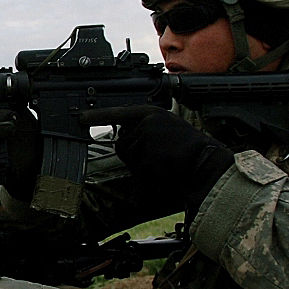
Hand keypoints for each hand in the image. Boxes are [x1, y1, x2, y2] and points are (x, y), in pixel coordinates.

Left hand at [79, 105, 234, 213]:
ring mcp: (147, 139)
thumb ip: (145, 128)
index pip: (119, 113)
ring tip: (166, 161)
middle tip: (160, 156)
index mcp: (152, 114)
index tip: (80, 118)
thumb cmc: (189, 150)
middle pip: (122, 143)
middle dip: (135, 154)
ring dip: (143, 165)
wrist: (207, 164)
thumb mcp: (167, 129)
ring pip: (129, 158)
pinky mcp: (148, 156)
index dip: (98, 116)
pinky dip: (149, 175)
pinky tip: (166, 170)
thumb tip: (123, 136)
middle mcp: (147, 123)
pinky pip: (138, 171)